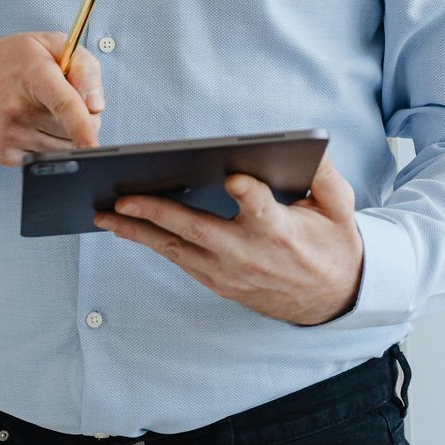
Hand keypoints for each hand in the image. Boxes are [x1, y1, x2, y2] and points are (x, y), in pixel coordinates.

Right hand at [0, 31, 104, 164]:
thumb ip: (84, 67)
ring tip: (43, 109)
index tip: (93, 144)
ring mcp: (9, 135)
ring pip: (62, 148)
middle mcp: (18, 109)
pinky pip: (43, 157)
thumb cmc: (9, 60)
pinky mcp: (3, 155)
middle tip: (64, 99)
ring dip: (64, 134)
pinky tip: (29, 124)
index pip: (63, 104)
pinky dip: (45, 143)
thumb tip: (96, 105)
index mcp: (34, 76)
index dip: (81, 126)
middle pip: (73, 130)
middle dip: (82, 120)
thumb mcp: (49, 43)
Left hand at [93, 149, 364, 325]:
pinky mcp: (218, 282)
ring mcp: (229, 273)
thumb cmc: (332, 245)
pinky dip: (152, 244)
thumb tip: (311, 146)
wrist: (330, 299)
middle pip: (198, 231)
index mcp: (280, 231)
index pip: (261, 209)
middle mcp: (248, 254)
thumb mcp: (340, 208)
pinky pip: (179, 261)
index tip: (233, 177)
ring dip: (139, 233)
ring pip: (177, 250)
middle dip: (158, 214)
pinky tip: (127, 228)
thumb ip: (326, 176)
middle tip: (124, 199)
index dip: (248, 193)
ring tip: (105, 215)